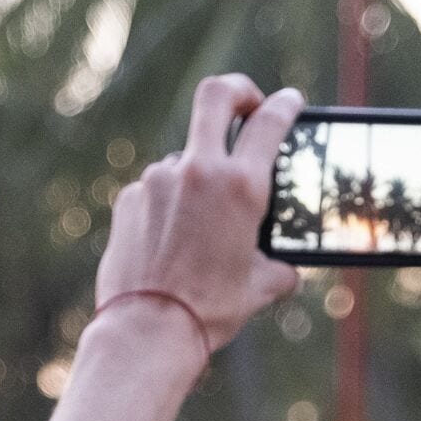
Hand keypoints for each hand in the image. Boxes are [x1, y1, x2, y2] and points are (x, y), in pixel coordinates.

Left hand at [94, 75, 305, 349]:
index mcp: (242, 186)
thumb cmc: (211, 310)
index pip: (270, 121)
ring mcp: (159, 180)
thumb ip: (279, 266)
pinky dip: (169, 204)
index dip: (285, 104)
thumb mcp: (261, 287)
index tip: (290, 102)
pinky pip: (157, 189)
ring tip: (201, 226)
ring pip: (186, 157)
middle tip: (247, 104)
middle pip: (217, 95)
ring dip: (199, 176)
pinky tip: (172, 240)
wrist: (148, 330)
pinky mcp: (130, 198)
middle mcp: (199, 171)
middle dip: (238, 91)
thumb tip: (287, 269)